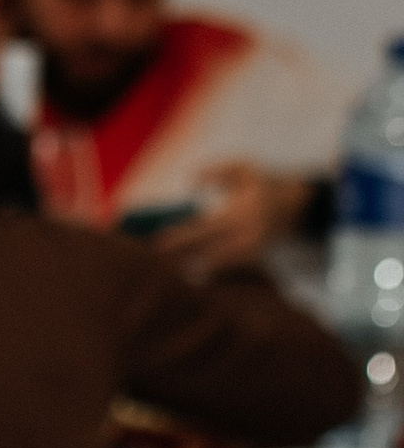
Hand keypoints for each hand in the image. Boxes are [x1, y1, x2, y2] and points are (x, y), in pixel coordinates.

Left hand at [154, 163, 304, 279]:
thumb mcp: (243, 168)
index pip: (203, 228)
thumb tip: (190, 183)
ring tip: (164, 271)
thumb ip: (217, 171)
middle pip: (204, 249)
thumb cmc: (262, 184)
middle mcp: (246, 235)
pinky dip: (207, 272)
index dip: (179, 236)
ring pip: (214, 263)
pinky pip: (226, 269)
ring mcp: (251, 251)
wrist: (295, 206)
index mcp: (241, 212)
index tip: (158, 242)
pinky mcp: (254, 261)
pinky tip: (187, 279)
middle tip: (152, 261)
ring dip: (189, 265)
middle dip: (178, 254)